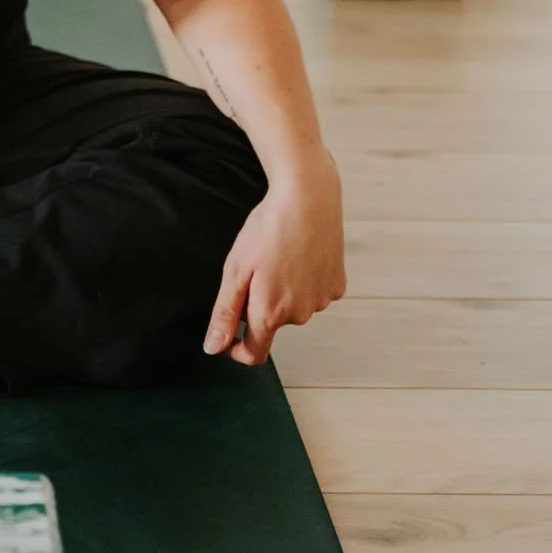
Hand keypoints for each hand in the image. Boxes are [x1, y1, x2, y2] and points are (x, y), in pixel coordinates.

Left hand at [202, 154, 345, 365]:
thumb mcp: (235, 270)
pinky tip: (300, 256)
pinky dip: (305, 282)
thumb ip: (225, 314)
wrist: (308, 198)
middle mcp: (300, 314)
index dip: (236, 349)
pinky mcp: (337, 286)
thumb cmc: (268, 229)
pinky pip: (314, 293)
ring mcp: (322, 301)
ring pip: (294, 307)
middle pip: (273, 324)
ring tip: (279, 257)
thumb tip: (214, 347)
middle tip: (256, 268)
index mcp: (271, 313)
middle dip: (260, 305)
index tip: (229, 335)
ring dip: (283, 292)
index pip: (254, 353)